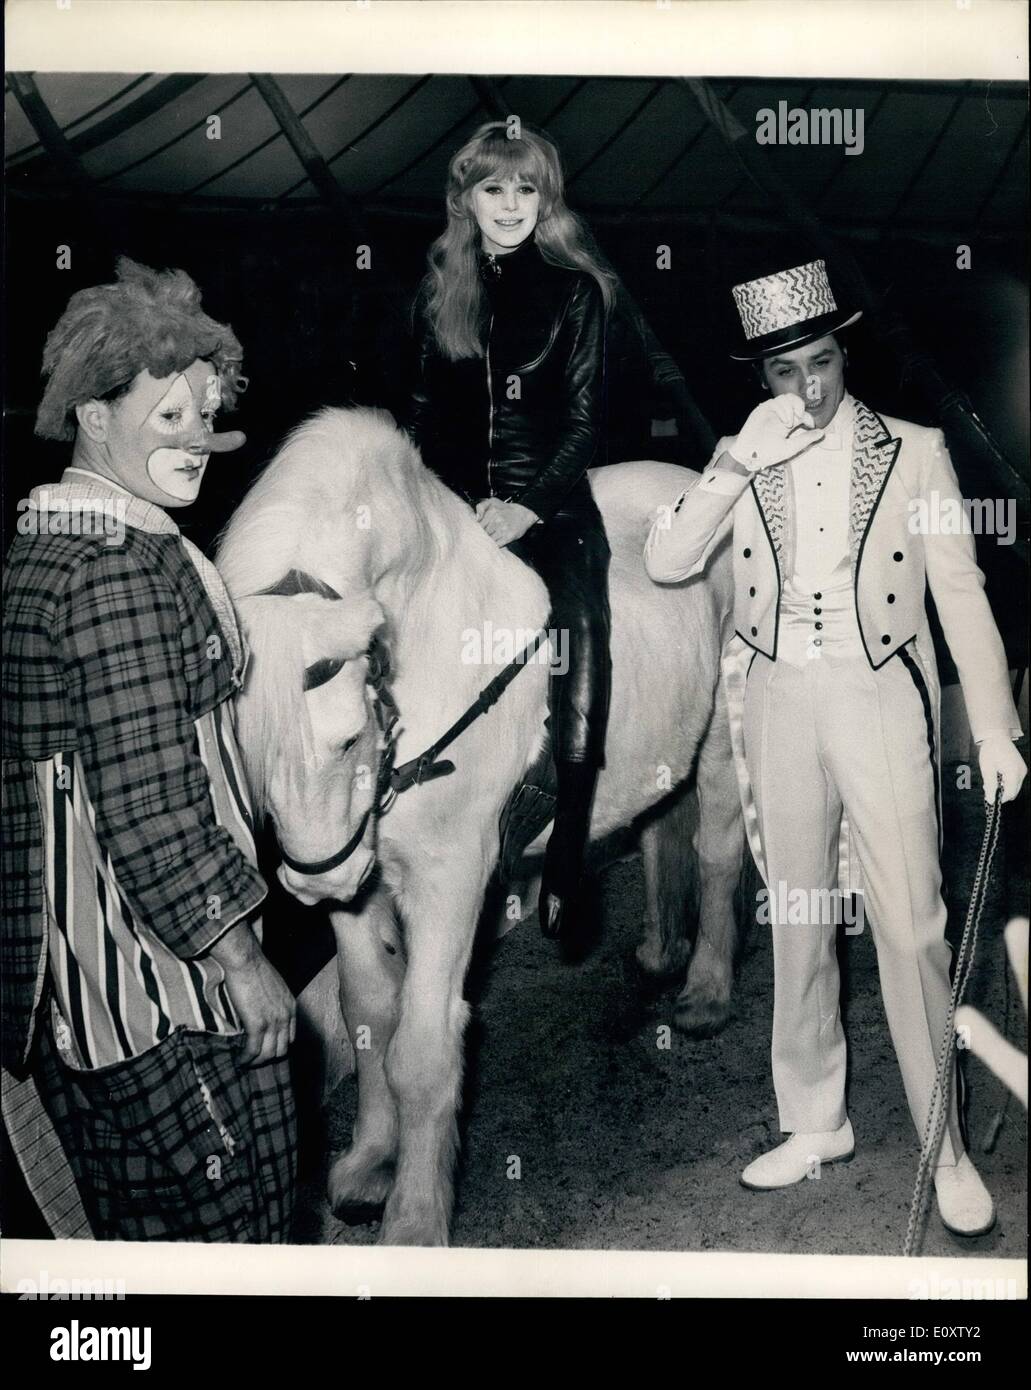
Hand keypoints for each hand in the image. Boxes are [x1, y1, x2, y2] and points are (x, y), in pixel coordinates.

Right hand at [208, 921, 295, 1065]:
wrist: (246, 960)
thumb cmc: (255, 968)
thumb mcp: (273, 986)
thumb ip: (273, 1001)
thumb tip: (263, 1011)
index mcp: (290, 1006)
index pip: (290, 1037)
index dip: (278, 1046)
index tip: (266, 1048)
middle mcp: (285, 1016)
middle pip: (281, 1049)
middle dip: (268, 1058)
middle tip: (254, 1060)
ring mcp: (273, 1021)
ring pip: (268, 1054)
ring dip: (256, 1062)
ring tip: (245, 1063)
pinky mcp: (257, 1024)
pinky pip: (253, 1050)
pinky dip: (246, 1059)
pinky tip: (239, 1061)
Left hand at [475, 498, 538, 546]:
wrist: (524, 515)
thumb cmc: (506, 509)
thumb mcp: (493, 501)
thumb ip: (481, 506)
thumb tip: (476, 518)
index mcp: (492, 511)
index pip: (479, 524)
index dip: (478, 528)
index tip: (480, 529)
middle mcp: (497, 520)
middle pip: (483, 532)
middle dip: (482, 534)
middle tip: (485, 534)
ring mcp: (503, 529)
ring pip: (489, 539)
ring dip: (488, 540)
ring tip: (491, 538)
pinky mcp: (508, 537)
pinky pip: (497, 544)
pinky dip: (494, 544)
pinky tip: (495, 542)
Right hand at [730, 393, 824, 471]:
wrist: (749, 455)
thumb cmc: (768, 454)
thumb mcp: (791, 448)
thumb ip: (805, 439)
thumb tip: (822, 433)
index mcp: (788, 424)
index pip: (802, 413)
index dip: (808, 417)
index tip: (810, 425)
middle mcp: (780, 416)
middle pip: (795, 401)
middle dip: (800, 406)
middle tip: (800, 417)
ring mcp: (771, 412)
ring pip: (786, 398)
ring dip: (791, 408)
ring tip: (789, 422)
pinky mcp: (762, 410)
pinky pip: (776, 402)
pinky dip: (783, 409)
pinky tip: (783, 421)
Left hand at [977, 735, 1026, 803]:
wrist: (997, 736)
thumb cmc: (991, 751)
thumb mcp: (987, 770)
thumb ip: (990, 786)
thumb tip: (990, 800)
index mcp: (1014, 773)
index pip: (1009, 794)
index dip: (999, 797)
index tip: (989, 795)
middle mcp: (1021, 772)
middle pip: (1013, 792)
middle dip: (1000, 792)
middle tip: (988, 785)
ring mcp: (1023, 770)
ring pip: (1014, 787)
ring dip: (1003, 787)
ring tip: (992, 777)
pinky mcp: (1021, 768)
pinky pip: (1015, 780)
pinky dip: (1007, 781)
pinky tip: (998, 774)